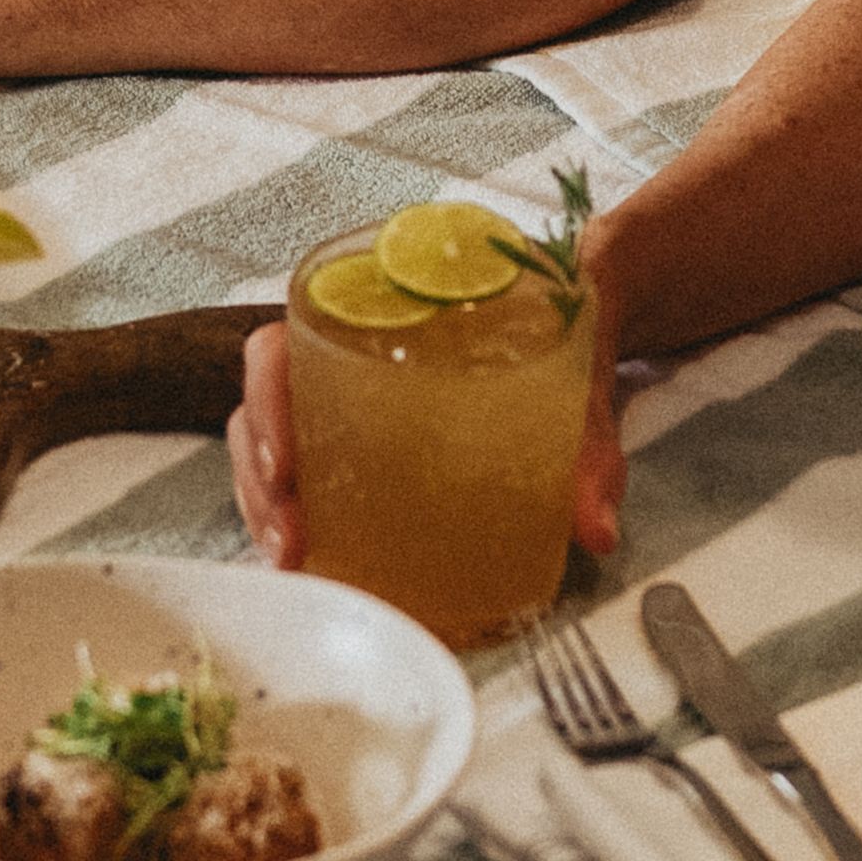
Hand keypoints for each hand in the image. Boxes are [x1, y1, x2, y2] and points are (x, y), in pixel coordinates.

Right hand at [229, 316, 629, 568]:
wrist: (601, 299)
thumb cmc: (567, 312)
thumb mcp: (580, 359)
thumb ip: (588, 438)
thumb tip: (593, 528)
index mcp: (378, 310)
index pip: (285, 344)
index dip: (267, 402)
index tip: (285, 467)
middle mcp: (352, 351)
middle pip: (265, 408)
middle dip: (260, 481)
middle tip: (290, 541)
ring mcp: (355, 398)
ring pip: (277, 446)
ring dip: (270, 507)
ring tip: (295, 561)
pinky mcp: (373, 440)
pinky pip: (316, 474)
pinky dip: (304, 516)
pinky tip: (316, 560)